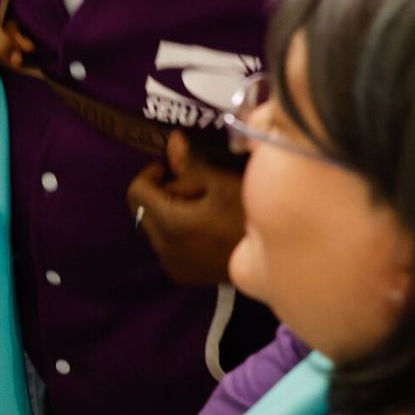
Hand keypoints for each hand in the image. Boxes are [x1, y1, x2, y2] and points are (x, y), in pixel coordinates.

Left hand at [124, 131, 247, 286]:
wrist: (278, 260)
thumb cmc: (250, 217)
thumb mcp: (223, 184)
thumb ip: (190, 164)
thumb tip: (172, 139)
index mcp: (170, 224)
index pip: (136, 192)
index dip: (150, 174)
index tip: (171, 167)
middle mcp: (163, 249)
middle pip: (143, 210)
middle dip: (161, 194)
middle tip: (195, 187)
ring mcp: (172, 265)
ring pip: (153, 227)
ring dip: (169, 212)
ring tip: (204, 208)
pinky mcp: (182, 274)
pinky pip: (165, 244)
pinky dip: (176, 231)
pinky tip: (205, 227)